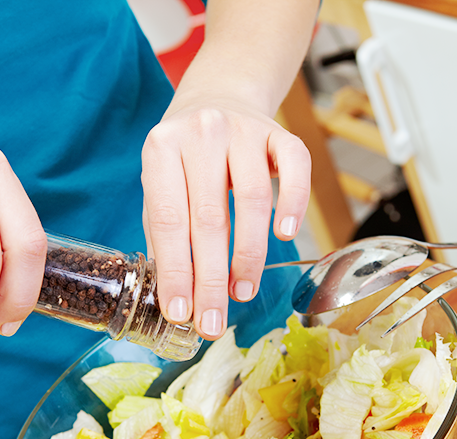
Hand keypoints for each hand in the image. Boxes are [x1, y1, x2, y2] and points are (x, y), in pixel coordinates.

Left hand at [141, 93, 310, 339]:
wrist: (218, 99)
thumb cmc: (186, 160)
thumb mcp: (162, 186)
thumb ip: (167, 235)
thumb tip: (177, 299)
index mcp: (161, 148)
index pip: (168, 220)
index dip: (175, 270)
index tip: (180, 311)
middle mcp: (201, 133)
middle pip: (209, 217)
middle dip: (212, 279)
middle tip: (214, 321)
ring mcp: (243, 129)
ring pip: (253, 200)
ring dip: (249, 254)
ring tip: (243, 292)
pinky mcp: (279, 131)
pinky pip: (295, 169)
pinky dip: (293, 204)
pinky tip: (286, 235)